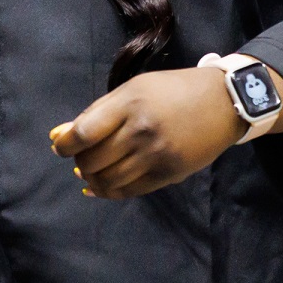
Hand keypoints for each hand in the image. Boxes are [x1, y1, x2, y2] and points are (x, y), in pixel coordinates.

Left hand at [49, 67, 246, 198]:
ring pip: (108, 181)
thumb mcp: (134, 89)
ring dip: (92, 180)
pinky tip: (104, 185)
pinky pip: (130, 192)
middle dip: (79, 162)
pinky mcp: (169, 174)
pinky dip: (109, 192)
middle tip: (81, 157)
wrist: (222, 102)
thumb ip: (97, 113)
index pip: (84, 132)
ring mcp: (157, 155)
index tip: (61, 146)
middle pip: (93, 160)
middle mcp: (142, 130)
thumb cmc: (172, 90)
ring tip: (93, 172)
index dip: (65, 145)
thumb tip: (60, 135)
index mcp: (130, 103)